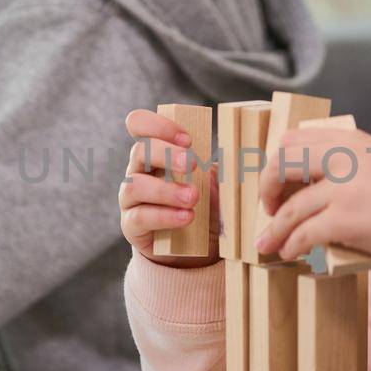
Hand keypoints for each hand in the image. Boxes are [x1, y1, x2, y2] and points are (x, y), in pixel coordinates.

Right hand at [119, 108, 220, 267]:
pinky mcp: (132, 226)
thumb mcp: (212, 180)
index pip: (138, 124)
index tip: (187, 139)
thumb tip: (239, 153)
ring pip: (135, 185)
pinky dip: (165, 216)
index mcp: (154, 152)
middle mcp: (137, 171)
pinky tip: (187, 217)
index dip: (157, 125)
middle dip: (166, 154)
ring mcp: (131, 199)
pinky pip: (140, 217)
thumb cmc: (204, 204)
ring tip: (193, 197)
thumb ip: (214, 164)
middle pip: (138, 151)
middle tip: (193, 164)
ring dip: (166, 189)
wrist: (197, 246)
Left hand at [254, 126, 370, 262]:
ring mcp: (343, 188)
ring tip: (268, 243)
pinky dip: (291, 245)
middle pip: (282, 164)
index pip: (293, 139)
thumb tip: (310, 185)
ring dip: (274, 229)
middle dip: (267, 188)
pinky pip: (303, 233)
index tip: (280, 182)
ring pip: (290, 208)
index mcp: (350, 139)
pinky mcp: (345, 219)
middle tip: (269, 208)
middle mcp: (343, 158)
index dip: (278, 162)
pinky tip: (290, 252)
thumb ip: (348, 163)